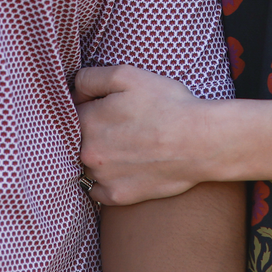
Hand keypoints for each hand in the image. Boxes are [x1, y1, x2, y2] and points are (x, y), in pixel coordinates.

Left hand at [75, 66, 219, 204]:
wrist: (200, 141)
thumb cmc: (166, 104)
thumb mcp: (126, 75)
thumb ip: (89, 78)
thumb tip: (73, 91)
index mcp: (85, 121)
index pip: (70, 112)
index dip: (88, 105)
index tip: (107, 106)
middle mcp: (87, 153)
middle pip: (77, 140)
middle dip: (93, 131)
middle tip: (121, 126)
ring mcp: (102, 178)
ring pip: (87, 165)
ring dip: (98, 157)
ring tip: (126, 146)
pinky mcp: (117, 196)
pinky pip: (98, 190)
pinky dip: (105, 181)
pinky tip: (123, 168)